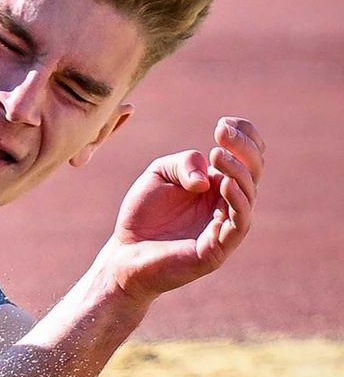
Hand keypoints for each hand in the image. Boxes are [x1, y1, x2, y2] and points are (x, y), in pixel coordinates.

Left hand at [96, 117, 264, 303]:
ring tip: (219, 154)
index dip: (245, 138)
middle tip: (222, 133)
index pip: (246, 158)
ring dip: (238, 172)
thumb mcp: (159, 175)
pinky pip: (238, 223)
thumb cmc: (143, 214)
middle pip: (253, 171)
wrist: (124, 252)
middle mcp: (227, 204)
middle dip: (243, 149)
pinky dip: (237, 201)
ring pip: (248, 195)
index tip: (225, 123)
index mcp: (218, 184)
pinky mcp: (218, 248)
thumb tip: (208, 178)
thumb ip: (183, 164)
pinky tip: (224, 184)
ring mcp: (226, 226)